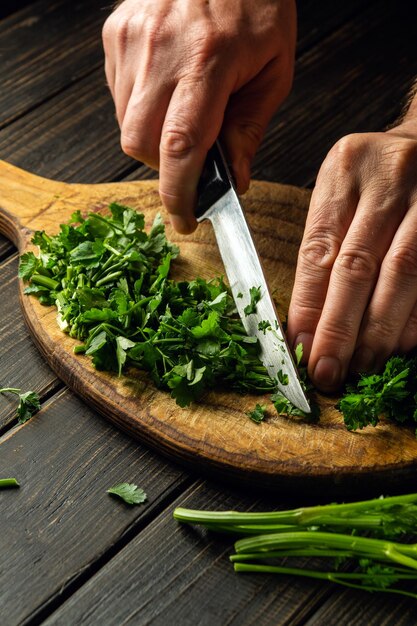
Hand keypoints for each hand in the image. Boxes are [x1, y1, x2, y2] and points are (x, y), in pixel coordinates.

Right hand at [102, 0, 295, 231]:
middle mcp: (162, 50)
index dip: (178, 193)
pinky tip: (166, 87)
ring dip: (153, 136)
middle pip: (140, 144)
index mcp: (209, 61)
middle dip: (164, 166)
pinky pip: (119, 96)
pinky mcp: (116, 33)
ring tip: (183, 108)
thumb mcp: (274, 69)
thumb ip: (250, 129)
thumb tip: (235, 181)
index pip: (181, 146)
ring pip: (126, 124)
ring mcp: (132, 40)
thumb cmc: (257, 5)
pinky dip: (141, 108)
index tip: (184, 219)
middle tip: (191, 155)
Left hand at [287, 118, 416, 392]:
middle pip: (359, 266)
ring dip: (380, 330)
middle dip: (341, 328)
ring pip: (403, 274)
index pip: (319, 250)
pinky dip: (414, 317)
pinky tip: (400, 345)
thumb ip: (324, 246)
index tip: (301, 348)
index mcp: (344, 173)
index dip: (309, 306)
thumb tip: (307, 323)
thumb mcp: (339, 192)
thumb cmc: (374, 177)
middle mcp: (388, 180)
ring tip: (363, 366)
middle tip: (329, 371)